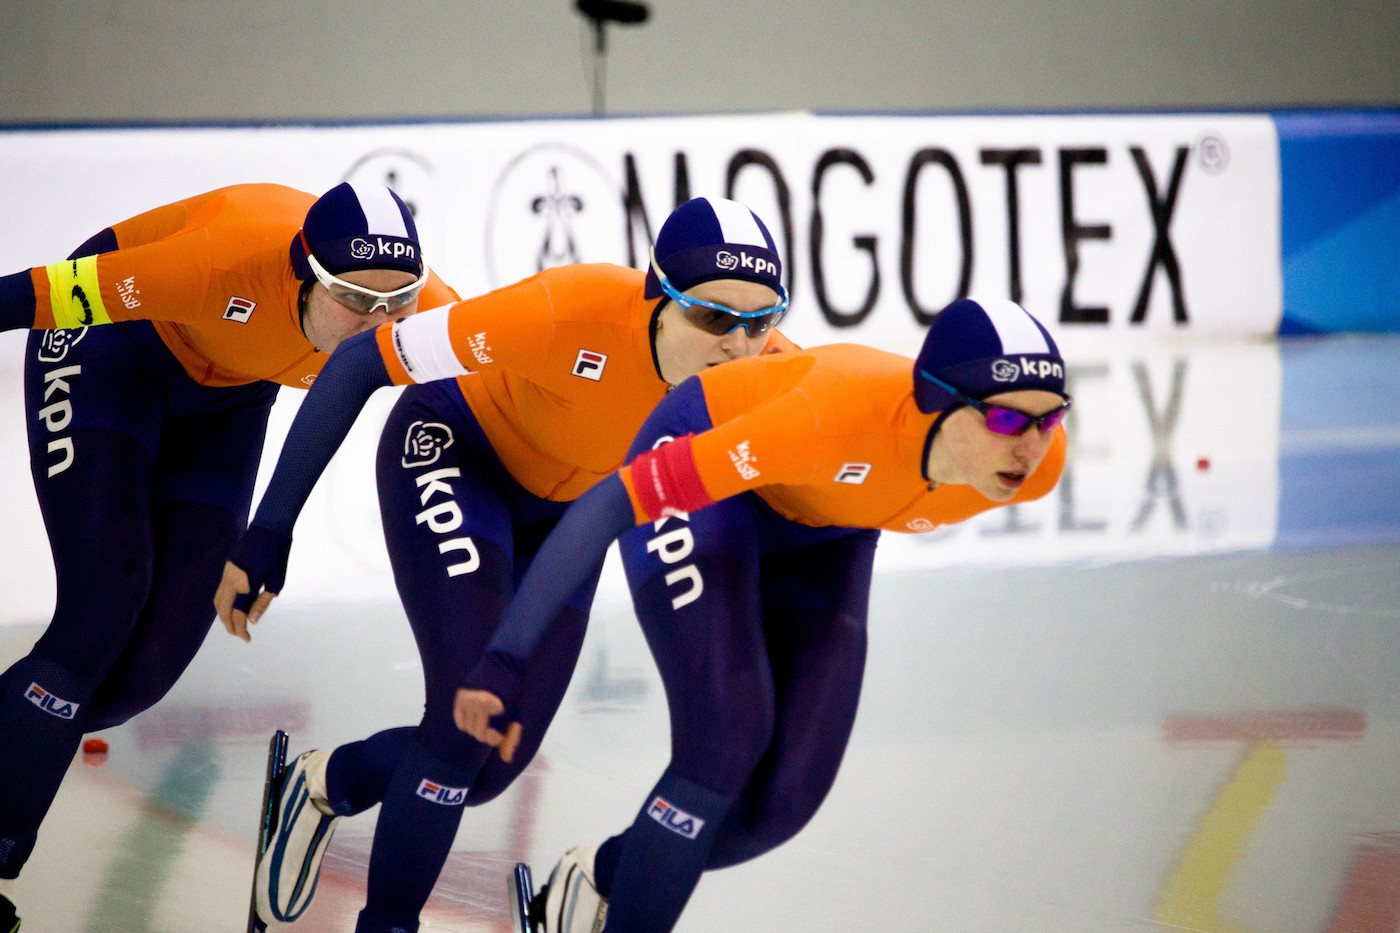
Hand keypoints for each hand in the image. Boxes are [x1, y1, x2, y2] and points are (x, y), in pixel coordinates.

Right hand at [214, 525, 291, 642]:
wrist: (269, 528)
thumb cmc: (278, 554)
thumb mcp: (277, 580)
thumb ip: (263, 601)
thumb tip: (252, 620)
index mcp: (245, 582)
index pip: (239, 613)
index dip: (241, 628)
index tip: (247, 639)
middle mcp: (231, 578)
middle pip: (224, 610)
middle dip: (231, 625)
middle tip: (241, 636)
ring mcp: (226, 572)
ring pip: (218, 601)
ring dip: (224, 615)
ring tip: (236, 625)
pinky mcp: (227, 568)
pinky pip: (220, 591)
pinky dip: (223, 604)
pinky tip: (232, 609)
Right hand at [454, 689, 522, 762]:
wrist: (501, 665)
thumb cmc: (511, 692)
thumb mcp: (515, 714)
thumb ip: (512, 736)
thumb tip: (507, 759)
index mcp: (496, 706)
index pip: (493, 736)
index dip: (498, 736)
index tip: (501, 728)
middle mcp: (479, 703)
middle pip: (479, 735)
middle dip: (487, 733)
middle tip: (493, 723)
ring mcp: (468, 700)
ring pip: (469, 730)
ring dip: (477, 727)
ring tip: (485, 717)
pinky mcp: (460, 698)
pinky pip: (460, 723)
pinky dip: (466, 723)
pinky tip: (474, 715)